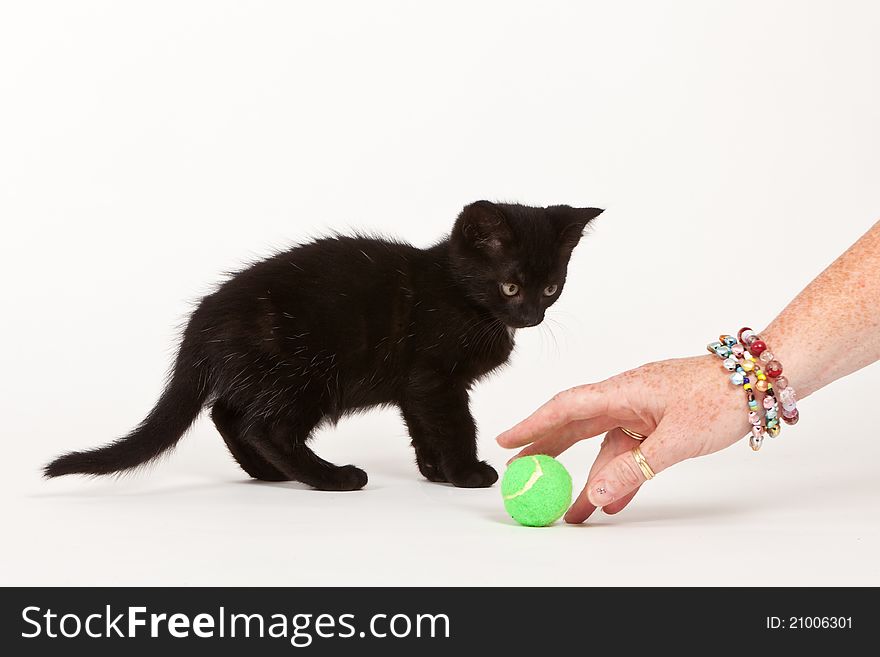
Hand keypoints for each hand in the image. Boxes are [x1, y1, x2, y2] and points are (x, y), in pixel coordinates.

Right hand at [496, 355, 753, 522]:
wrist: (762, 381)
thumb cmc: (723, 395)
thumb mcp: (677, 439)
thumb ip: (634, 469)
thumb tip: (596, 495)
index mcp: (623, 390)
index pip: (566, 407)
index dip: (532, 424)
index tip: (506, 441)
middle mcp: (626, 397)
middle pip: (575, 425)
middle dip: (546, 449)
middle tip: (520, 471)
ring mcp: (641, 411)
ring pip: (603, 445)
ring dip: (588, 477)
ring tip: (570, 511)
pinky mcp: (657, 423)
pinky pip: (629, 452)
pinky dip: (619, 475)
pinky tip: (612, 500)